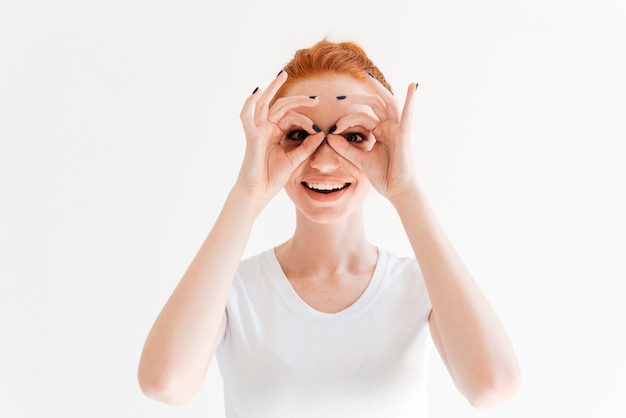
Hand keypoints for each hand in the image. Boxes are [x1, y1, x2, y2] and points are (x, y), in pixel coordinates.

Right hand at [236, 72, 324, 211]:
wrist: (258, 193)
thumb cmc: (273, 178)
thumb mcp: (295, 160)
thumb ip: (307, 147)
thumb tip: (321, 134)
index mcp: (276, 133)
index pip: (292, 117)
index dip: (306, 121)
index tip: (318, 131)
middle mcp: (266, 129)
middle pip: (280, 106)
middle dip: (297, 98)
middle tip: (315, 97)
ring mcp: (258, 131)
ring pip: (265, 104)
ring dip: (273, 88)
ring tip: (282, 75)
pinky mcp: (252, 137)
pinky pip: (247, 117)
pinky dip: (249, 104)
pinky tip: (256, 92)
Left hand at [326, 79, 418, 204]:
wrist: (397, 191)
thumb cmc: (383, 176)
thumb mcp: (359, 160)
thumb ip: (345, 148)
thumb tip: (329, 137)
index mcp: (380, 132)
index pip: (362, 118)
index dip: (346, 121)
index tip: (332, 129)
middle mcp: (389, 127)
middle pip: (374, 105)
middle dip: (359, 98)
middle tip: (341, 97)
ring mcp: (398, 130)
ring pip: (387, 104)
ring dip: (378, 90)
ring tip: (368, 78)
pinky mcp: (404, 136)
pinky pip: (407, 116)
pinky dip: (410, 100)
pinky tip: (412, 86)